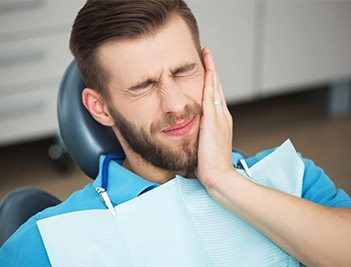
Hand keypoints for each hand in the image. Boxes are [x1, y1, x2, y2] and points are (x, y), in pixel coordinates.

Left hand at [195, 48, 234, 187]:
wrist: (219, 176)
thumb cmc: (210, 166)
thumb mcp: (205, 146)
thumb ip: (201, 136)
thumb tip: (192, 134)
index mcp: (221, 122)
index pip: (216, 97)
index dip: (211, 81)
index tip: (207, 70)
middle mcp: (223, 116)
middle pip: (217, 87)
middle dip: (212, 69)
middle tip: (207, 53)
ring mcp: (220, 117)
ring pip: (215, 87)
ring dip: (211, 69)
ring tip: (207, 54)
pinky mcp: (213, 120)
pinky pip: (211, 95)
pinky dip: (210, 80)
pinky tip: (207, 69)